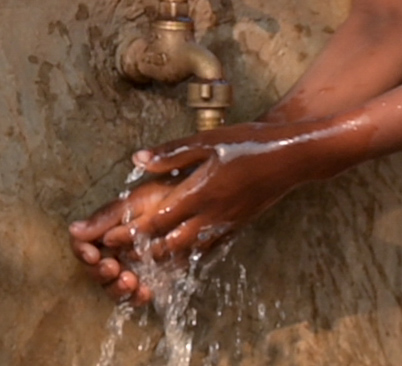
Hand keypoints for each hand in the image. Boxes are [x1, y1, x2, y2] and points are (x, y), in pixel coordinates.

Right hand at [68, 179, 173, 304]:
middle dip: (101, 273)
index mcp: (106, 231)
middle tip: (113, 267)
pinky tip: (145, 291)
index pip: (82, 246)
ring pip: (113, 287)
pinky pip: (137, 296)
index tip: (93, 253)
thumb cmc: (164, 198)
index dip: (82, 252)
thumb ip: (105, 219)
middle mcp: (115, 251)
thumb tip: (74, 230)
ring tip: (130, 281)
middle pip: (95, 271)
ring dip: (117, 288)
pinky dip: (137, 297)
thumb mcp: (134, 203)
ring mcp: (132, 267)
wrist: (196, 205)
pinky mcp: (151, 278)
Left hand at [86, 118, 359, 259]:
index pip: (157, 220)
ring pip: (188, 251)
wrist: (292, 157)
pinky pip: (207, 248)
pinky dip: (188, 256)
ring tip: (141, 262)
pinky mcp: (237, 226)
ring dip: (162, 258)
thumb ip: (173, 153)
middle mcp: (211, 215)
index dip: (131, 231)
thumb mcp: (209, 140)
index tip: (108, 237)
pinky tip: (179, 256)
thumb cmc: (250, 143)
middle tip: (118, 256)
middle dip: (141, 251)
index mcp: (200, 193)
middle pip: (168, 244)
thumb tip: (139, 159)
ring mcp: (225, 225)